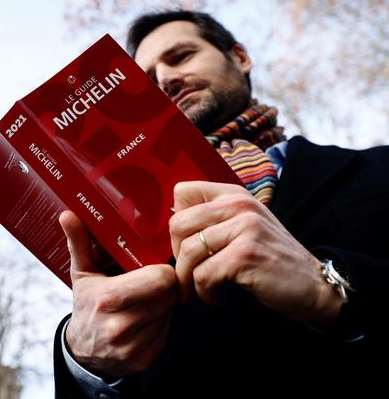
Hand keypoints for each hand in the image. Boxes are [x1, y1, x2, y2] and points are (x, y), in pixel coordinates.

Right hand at [60, 210, 176, 376]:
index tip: (152, 269)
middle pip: (169, 295)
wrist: (82, 351)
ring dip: (162, 306)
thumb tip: (68, 214)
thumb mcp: (82, 273)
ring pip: (170, 313)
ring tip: (143, 302)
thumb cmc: (86, 305)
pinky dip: (160, 324)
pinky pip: (167, 332)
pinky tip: (143, 320)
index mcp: (108, 299)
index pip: (161, 279)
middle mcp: (121, 325)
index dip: (161, 271)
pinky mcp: (144, 360)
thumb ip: (79, 242)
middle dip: (163, 287)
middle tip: (148, 284)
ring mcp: (133, 346)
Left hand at [169, 181, 342, 324]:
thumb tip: (173, 225)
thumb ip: (215, 218)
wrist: (315, 285)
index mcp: (234, 194)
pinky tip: (214, 296)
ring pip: (188, 251)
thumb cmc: (272, 259)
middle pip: (177, 224)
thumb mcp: (245, 225)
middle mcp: (239, 204)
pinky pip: (203, 274)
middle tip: (189, 272)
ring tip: (198, 290)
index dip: (177, 222)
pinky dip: (203, 292)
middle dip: (176, 254)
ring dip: (187, 279)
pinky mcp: (245, 255)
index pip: (182, 192)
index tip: (186, 244)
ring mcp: (244, 228)